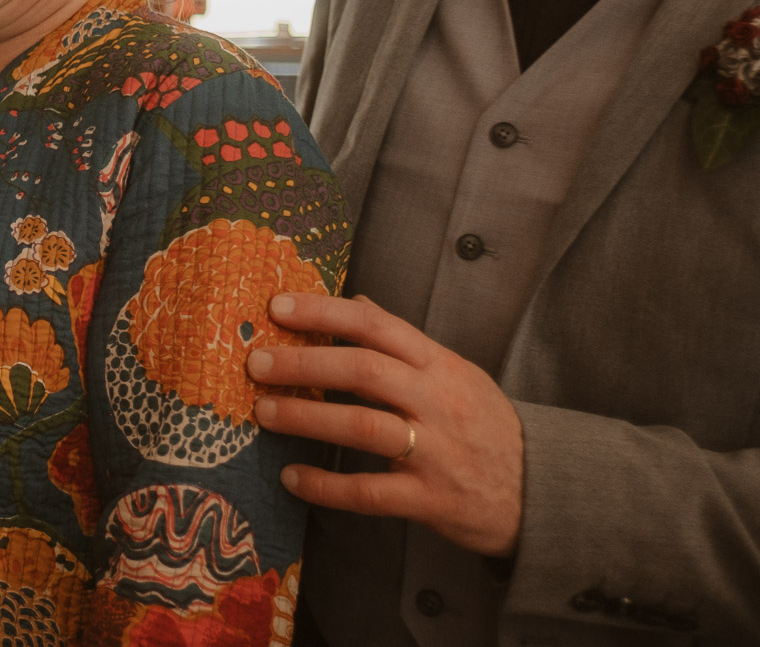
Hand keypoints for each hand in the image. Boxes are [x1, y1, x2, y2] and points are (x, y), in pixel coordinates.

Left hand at [249, 292, 524, 557]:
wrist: (545, 492)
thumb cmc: (486, 426)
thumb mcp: (454, 373)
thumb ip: (403, 341)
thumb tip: (356, 301)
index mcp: (440, 365)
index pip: (377, 326)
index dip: (325, 312)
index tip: (277, 307)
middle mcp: (438, 402)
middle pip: (365, 370)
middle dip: (304, 363)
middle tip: (256, 362)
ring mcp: (435, 451)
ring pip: (364, 426)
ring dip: (307, 418)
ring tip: (263, 413)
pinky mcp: (431, 499)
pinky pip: (370, 492)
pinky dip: (326, 486)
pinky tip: (291, 478)